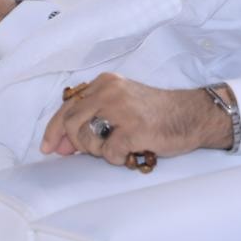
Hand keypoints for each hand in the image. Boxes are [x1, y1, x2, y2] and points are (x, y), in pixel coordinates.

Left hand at [40, 73, 233, 163]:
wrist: (192, 116)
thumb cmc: (157, 113)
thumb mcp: (121, 102)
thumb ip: (93, 115)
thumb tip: (61, 143)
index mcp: (105, 82)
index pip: (68, 106)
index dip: (54, 129)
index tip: (49, 146)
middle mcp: (109, 91)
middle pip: (71, 123)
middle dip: (75, 144)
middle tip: (89, 153)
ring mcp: (121, 109)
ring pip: (86, 140)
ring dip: (101, 151)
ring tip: (121, 145)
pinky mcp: (133, 129)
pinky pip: (109, 154)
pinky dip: (120, 158)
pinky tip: (134, 149)